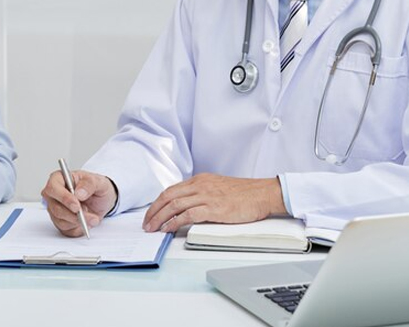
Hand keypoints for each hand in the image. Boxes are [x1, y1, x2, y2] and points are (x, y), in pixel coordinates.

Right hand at [41, 169, 116, 236]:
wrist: (101, 200)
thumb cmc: (95, 187)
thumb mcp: (98, 181)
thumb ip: (89, 184)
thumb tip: (79, 193)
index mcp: (58, 179)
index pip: (53, 188)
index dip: (64, 198)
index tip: (77, 206)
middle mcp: (53, 195)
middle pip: (56, 208)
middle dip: (74, 214)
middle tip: (89, 215)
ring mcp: (55, 209)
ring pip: (61, 220)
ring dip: (79, 221)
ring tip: (93, 217)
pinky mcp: (60, 222)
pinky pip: (65, 229)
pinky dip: (78, 227)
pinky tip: (86, 221)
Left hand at [142, 174, 285, 232]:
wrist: (262, 194)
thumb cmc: (244, 194)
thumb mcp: (218, 187)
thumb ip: (202, 193)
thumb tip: (187, 206)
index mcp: (200, 179)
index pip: (171, 190)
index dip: (158, 203)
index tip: (151, 214)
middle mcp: (200, 185)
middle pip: (168, 196)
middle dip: (153, 211)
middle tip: (146, 224)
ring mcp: (207, 195)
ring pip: (175, 204)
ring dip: (160, 218)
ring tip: (152, 229)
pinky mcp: (214, 208)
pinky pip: (188, 214)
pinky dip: (175, 222)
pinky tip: (168, 229)